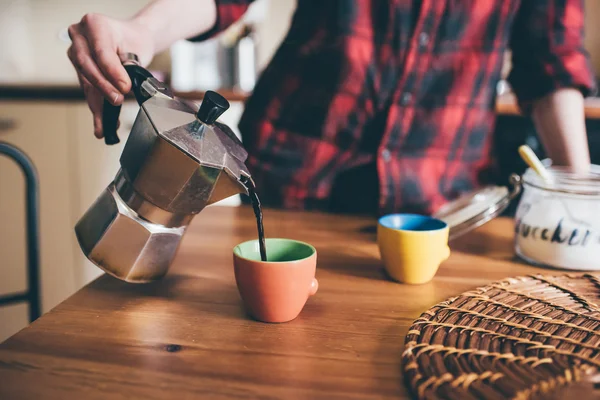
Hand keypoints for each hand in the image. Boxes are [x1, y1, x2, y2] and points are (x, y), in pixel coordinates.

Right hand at [67, 13, 154, 137]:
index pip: (101, 52)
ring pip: (85, 81)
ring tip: (105, 125)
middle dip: (103, 87)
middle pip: (87, 66)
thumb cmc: (134, 40)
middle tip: (117, 101)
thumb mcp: (137, 48)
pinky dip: (96, 107)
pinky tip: (101, 124)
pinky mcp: (79, 69)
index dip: (112, 71)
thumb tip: (122, 88)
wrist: (132, 38)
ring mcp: (76, 52)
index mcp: (95, 24)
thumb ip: (128, 65)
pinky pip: (87, 89)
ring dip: (97, 104)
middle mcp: (80, 36)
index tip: (125, 87)